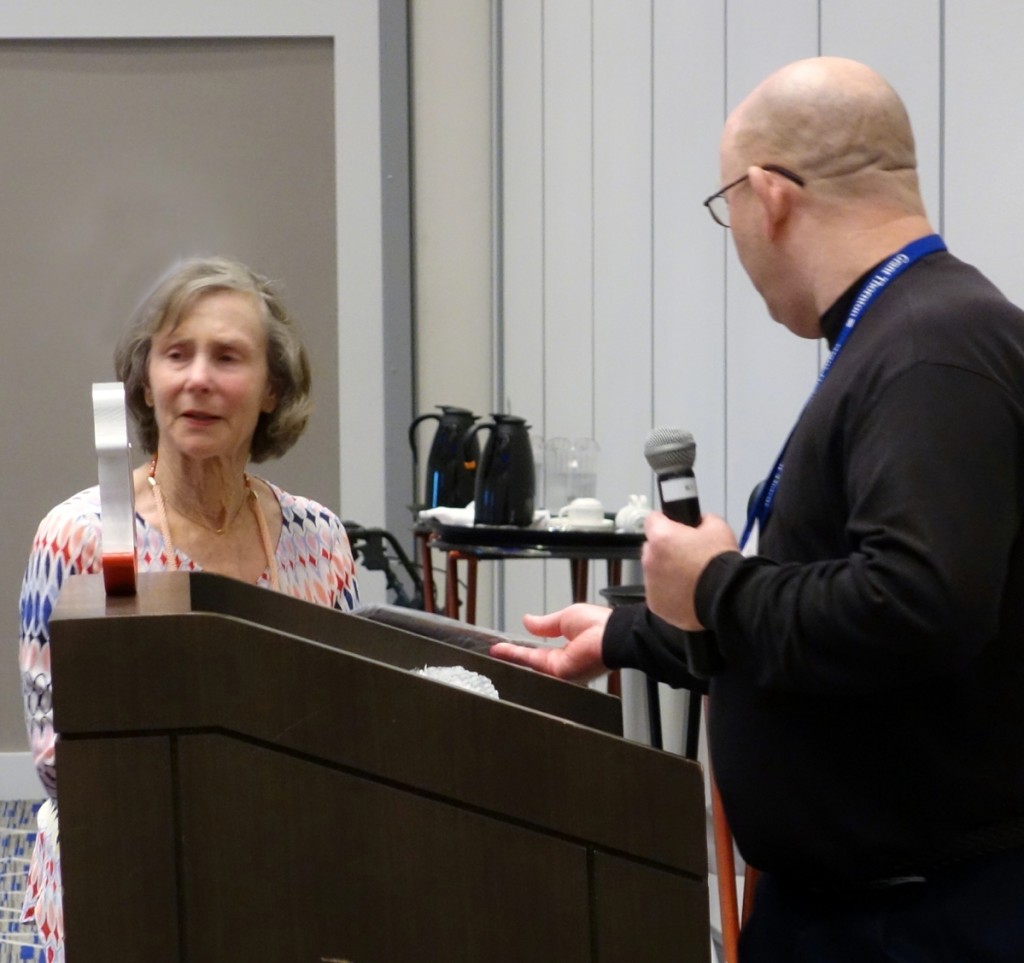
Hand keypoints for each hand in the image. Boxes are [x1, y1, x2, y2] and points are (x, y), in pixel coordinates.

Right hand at [489, 603, 610, 682]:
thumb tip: (527, 621)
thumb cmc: (598, 624)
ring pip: (530, 663)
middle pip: (533, 660)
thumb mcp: (565, 618)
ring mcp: (561, 670)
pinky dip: (515, 656)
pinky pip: (532, 663)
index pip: (542, 649)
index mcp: (570, 649)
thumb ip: (544, 624)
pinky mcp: (558, 673)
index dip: (525, 645)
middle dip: (513, 655)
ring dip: (510, 656)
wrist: (612, 635)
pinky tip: (500, 652)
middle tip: (494, 651)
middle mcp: (565, 662)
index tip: (507, 643)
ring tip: (492, 651)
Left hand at [643, 511, 737, 630]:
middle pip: (651, 548)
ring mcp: (651, 584)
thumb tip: (700, 522)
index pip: (652, 520)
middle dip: (665, 550)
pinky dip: (669, 592)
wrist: (727, 597)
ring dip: (666, 572)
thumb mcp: (718, 528)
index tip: (675, 528)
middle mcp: (650, 560)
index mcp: (661, 537)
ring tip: (689, 577)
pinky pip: (658, 593)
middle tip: (687, 556)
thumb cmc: (720, 561)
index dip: (665, 522)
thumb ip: (703, 520)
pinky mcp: (656, 604)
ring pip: (654, 572)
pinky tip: (687, 592)